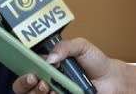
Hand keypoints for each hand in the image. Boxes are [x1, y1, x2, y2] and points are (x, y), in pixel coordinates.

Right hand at [12, 37, 127, 93]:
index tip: (29, 69)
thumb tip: (50, 58)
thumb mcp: (81, 46)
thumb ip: (65, 46)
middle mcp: (47, 79)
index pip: (26, 67)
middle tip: (35, 79)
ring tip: (47, 86)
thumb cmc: (96, 61)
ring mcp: (55, 92)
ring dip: (35, 91)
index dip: (22, 69)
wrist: (112, 78)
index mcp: (47, 64)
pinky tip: (56, 92)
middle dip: (23, 83)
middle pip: (23, 85)